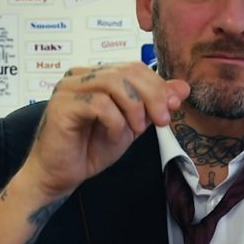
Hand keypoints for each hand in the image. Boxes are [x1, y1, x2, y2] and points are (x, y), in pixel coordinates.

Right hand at [18, 63, 188, 198]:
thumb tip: (183, 87)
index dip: (158, 85)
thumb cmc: (91, 148)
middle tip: (162, 120)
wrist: (60, 175)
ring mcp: (68, 88)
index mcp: (96, 75)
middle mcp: (80, 75)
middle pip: (126, 71)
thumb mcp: (132, 124)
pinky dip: (115, 122)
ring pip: (113, 83)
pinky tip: (114, 136)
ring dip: (134, 109)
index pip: (134, 67)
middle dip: (152, 95)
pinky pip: (99, 104)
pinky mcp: (61, 105)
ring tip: (136, 131)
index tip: (173, 107)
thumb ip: (153, 104)